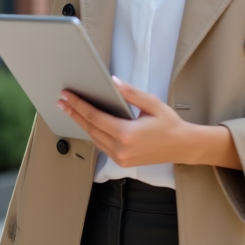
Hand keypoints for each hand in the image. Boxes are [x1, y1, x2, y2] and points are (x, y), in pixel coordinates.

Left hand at [58, 78, 196, 167]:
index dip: (78, 105)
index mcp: (127, 133)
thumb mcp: (152, 104)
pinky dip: (93, 133)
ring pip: (94, 138)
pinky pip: (101, 145)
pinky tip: (87, 123)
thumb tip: (112, 82)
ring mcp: (120, 158)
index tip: (66, 96)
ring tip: (71, 109)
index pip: (94, 117)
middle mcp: (121, 148)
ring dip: (81, 123)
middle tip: (61, 101)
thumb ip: (130, 93)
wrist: (182, 146)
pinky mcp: (122, 162)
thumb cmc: (169, 124)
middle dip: (74, 113)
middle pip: (90, 128)